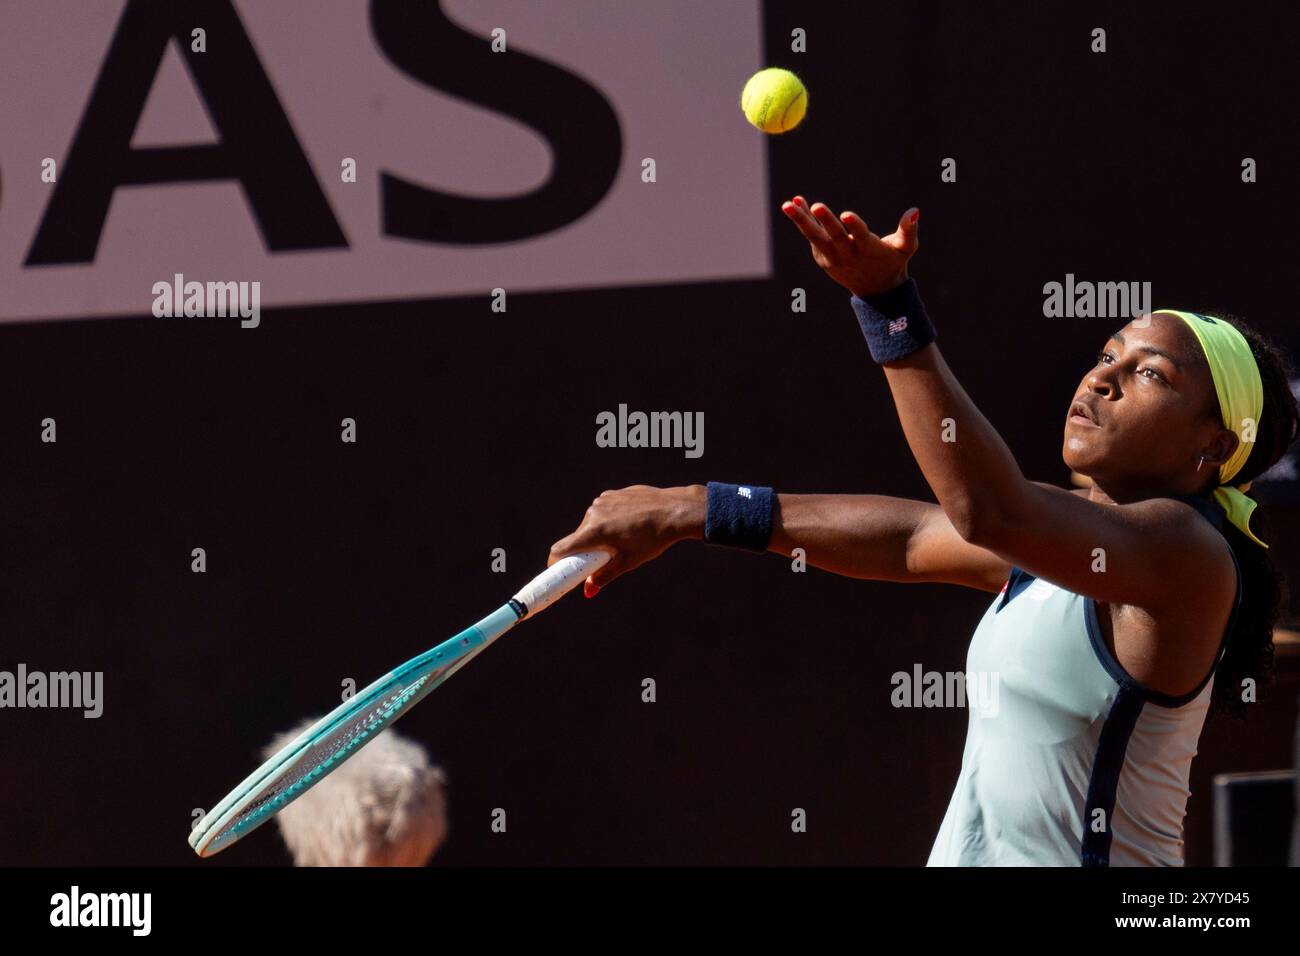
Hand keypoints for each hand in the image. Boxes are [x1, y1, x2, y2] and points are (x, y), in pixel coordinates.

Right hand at [548, 485, 704, 596]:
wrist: (674, 510)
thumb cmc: (653, 538)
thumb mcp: (628, 562)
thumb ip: (604, 576)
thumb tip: (588, 592)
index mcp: (595, 532)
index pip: (561, 549)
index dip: (556, 563)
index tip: (560, 571)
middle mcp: (593, 514)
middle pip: (578, 538)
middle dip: (586, 551)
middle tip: (605, 559)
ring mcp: (602, 501)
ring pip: (590, 524)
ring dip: (599, 535)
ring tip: (624, 539)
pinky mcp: (611, 494)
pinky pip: (602, 512)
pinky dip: (608, 521)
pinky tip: (629, 523)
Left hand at [781, 196, 918, 297]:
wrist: (875, 290)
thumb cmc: (893, 261)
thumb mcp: (906, 248)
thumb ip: (909, 230)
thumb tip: (914, 210)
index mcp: (868, 249)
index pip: (860, 236)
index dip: (854, 225)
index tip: (846, 214)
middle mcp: (848, 254)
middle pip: (833, 236)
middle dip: (824, 221)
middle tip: (817, 206)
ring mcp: (832, 257)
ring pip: (815, 238)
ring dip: (801, 220)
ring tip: (787, 204)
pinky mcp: (822, 258)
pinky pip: (812, 236)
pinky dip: (804, 220)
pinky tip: (795, 202)